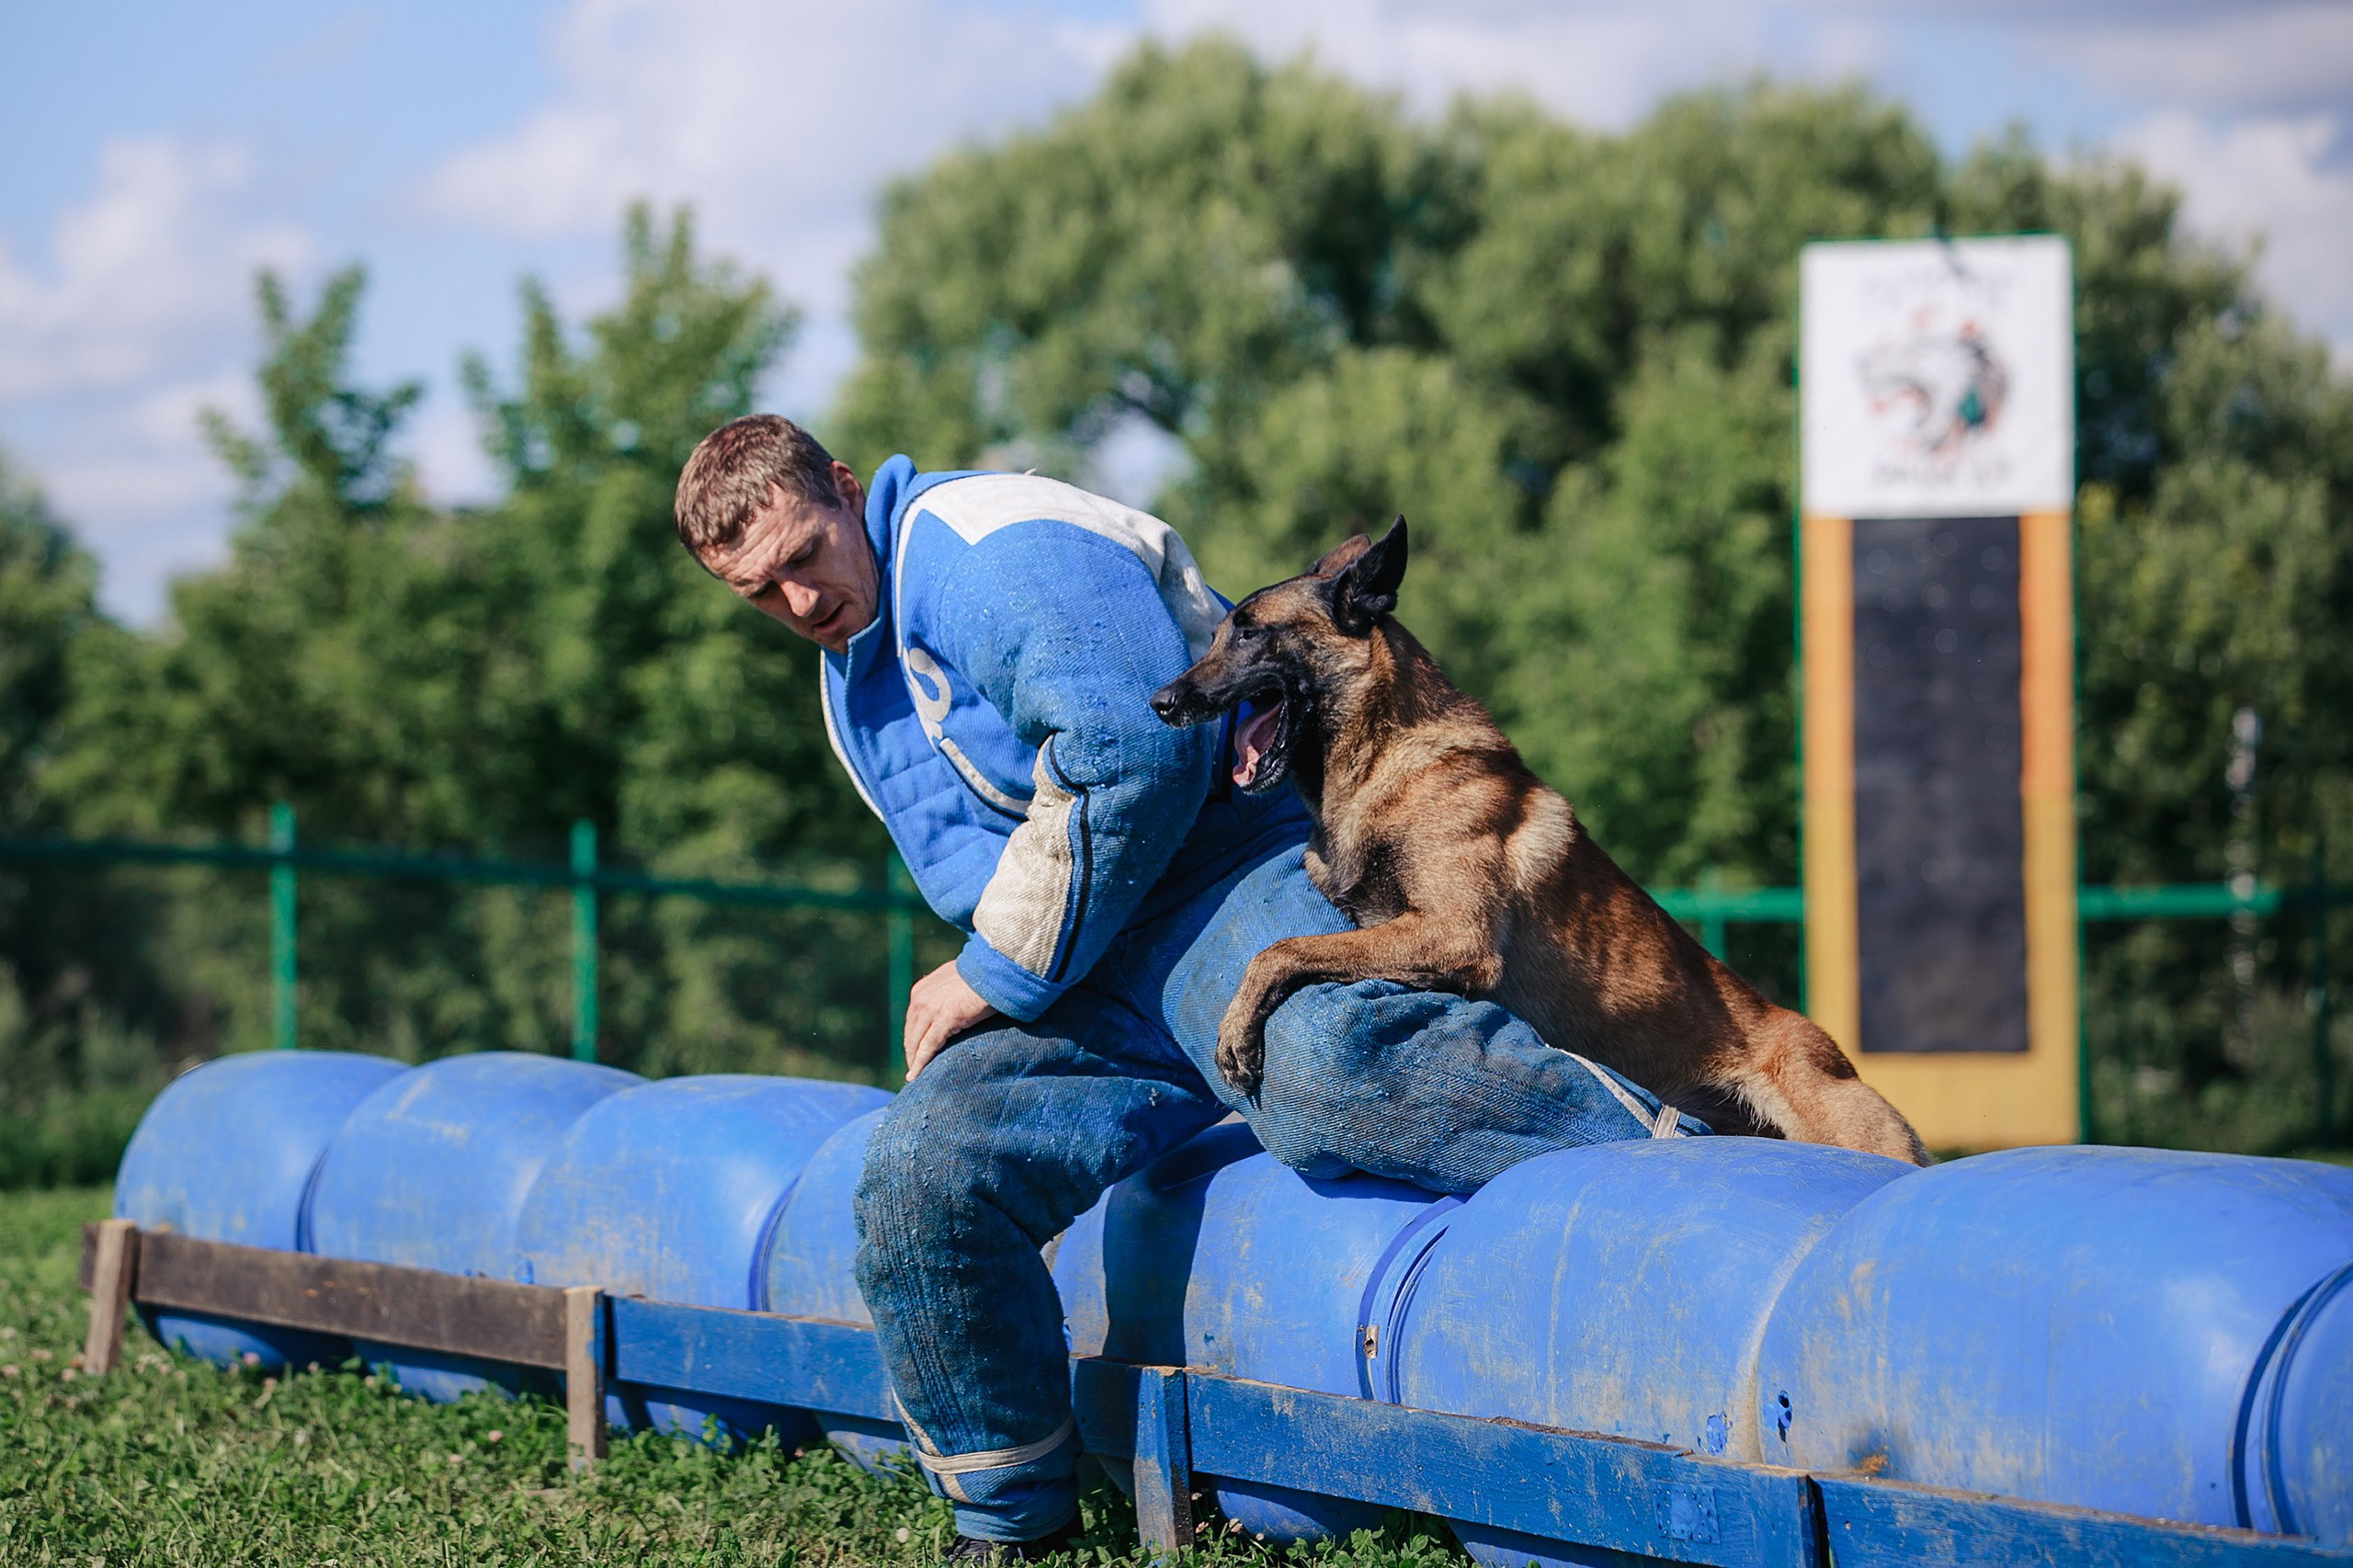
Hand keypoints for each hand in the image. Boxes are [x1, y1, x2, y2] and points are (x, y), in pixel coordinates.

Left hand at [902, 961, 1000, 1081]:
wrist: (994, 972)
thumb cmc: (982, 976)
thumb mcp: (956, 980)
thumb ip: (947, 991)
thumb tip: (953, 1001)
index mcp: (922, 988)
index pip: (913, 1018)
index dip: (913, 1036)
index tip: (915, 1048)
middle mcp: (921, 998)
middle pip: (911, 1031)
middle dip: (912, 1050)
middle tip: (914, 1066)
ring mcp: (930, 1009)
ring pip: (916, 1041)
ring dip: (914, 1060)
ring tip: (915, 1075)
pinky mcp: (943, 1021)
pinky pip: (928, 1047)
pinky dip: (920, 1063)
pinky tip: (916, 1075)